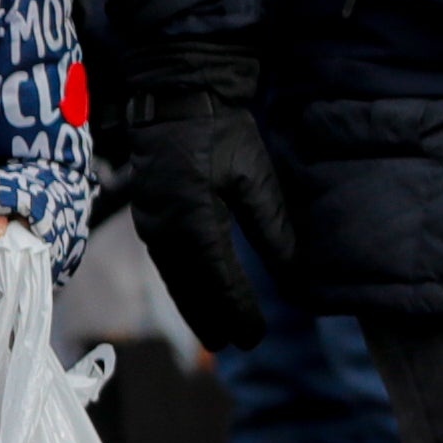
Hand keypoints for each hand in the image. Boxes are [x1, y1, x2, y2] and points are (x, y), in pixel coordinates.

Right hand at [126, 86, 292, 354]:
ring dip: (193, 305)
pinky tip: (192, 292)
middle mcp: (166, 231)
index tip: (256, 337)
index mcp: (196, 223)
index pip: (220, 281)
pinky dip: (181, 283)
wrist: (175, 96)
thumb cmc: (221, 132)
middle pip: (191, 288)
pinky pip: (166, 261)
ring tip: (211, 331)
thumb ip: (273, 229)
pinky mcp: (148, 214)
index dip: (238, 311)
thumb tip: (295, 274)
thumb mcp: (255, 179)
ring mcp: (152, 223)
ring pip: (174, 277)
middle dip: (212, 317)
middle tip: (233, 345)